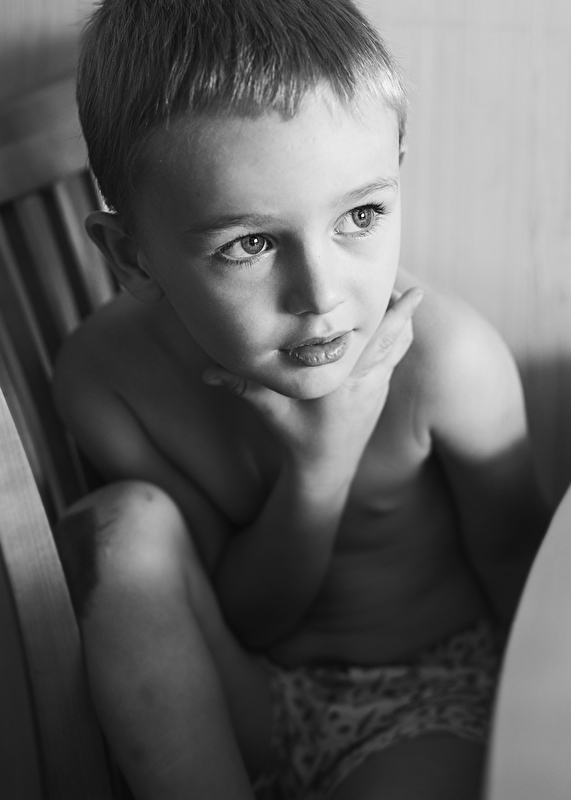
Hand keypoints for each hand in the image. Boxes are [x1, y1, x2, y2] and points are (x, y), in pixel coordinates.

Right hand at [203, 287, 422, 484]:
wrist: (327, 467)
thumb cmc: (298, 438)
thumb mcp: (270, 412)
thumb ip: (243, 388)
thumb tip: (207, 372)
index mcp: (343, 383)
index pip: (373, 343)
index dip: (393, 316)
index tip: (406, 289)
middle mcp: (366, 382)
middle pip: (396, 340)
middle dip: (405, 312)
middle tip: (408, 284)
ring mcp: (377, 387)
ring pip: (400, 347)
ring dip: (403, 322)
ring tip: (398, 295)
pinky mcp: (379, 390)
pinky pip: (396, 357)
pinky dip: (398, 336)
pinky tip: (389, 321)